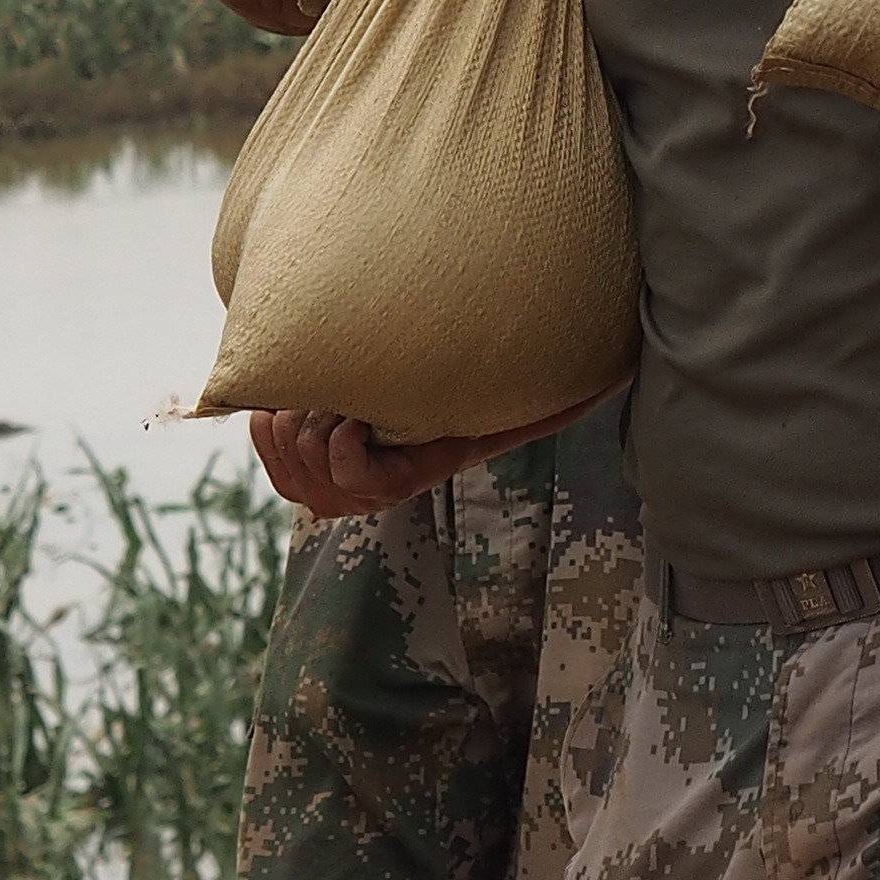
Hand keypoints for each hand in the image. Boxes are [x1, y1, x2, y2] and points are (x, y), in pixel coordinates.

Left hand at [247, 395, 604, 518]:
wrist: (431, 405)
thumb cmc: (472, 406)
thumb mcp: (509, 410)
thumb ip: (550, 407)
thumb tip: (612, 383)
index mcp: (404, 479)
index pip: (348, 467)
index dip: (342, 439)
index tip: (360, 411)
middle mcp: (360, 495)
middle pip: (309, 453)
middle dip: (319, 417)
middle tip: (346, 393)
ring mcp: (324, 488)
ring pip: (285, 447)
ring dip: (296, 415)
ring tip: (326, 394)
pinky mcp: (296, 471)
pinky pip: (267, 448)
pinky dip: (268, 423)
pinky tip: (288, 403)